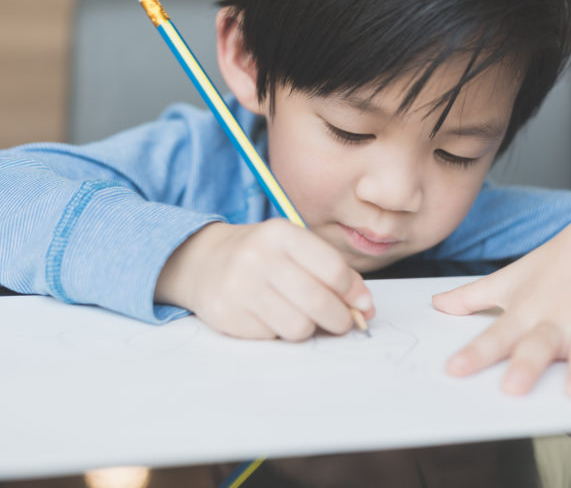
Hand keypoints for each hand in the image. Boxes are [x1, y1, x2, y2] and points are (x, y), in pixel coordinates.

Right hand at [155, 219, 373, 339]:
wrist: (203, 261)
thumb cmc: (262, 255)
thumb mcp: (296, 247)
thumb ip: (333, 272)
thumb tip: (366, 307)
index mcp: (281, 233)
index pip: (334, 270)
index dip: (354, 294)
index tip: (360, 305)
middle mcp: (258, 257)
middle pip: (319, 303)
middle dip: (339, 320)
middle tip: (340, 322)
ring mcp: (239, 287)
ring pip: (298, 327)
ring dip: (307, 328)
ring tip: (300, 316)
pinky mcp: (227, 315)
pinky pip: (272, 338)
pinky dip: (278, 332)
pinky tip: (269, 316)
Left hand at [432, 209, 570, 397]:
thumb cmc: (553, 266)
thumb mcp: (510, 279)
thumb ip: (473, 297)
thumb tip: (436, 305)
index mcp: (526, 311)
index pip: (495, 336)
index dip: (474, 354)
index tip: (453, 372)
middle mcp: (555, 319)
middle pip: (538, 345)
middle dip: (527, 365)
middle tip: (513, 388)